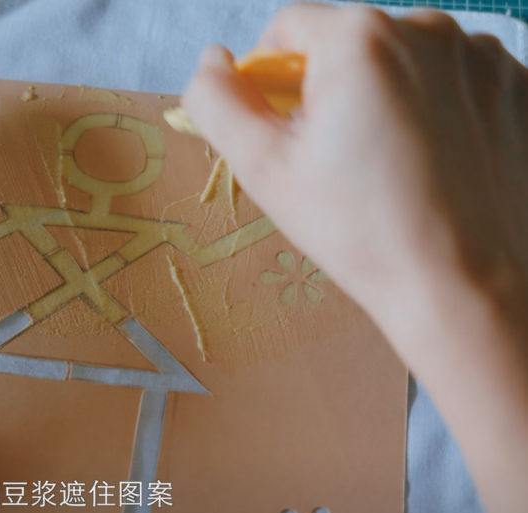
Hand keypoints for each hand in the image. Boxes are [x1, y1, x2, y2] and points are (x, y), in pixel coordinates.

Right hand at [183, 4, 527, 512]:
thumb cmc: (357, 229)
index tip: (286, 133)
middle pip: (350, 44)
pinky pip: (455, 81)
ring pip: (404, 61)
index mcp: (358, 38)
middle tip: (336, 159)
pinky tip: (436, 160)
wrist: (461, 286)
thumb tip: (213, 62)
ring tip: (391, 165)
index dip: (270, 80)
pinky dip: (439, 108)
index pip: (288, 29)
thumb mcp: (261, 168)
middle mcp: (428, 27)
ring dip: (387, 96)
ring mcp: (483, 56)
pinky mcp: (519, 87)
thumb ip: (217, 102)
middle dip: (332, 90)